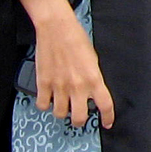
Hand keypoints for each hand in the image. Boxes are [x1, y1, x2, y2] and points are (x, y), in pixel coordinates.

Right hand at [32, 0, 113, 128]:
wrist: (57, 28)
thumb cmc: (76, 39)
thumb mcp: (93, 59)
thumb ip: (93, 78)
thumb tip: (92, 92)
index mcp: (94, 78)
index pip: (105, 105)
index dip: (107, 117)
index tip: (107, 122)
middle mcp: (77, 86)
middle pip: (79, 117)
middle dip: (80, 119)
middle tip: (79, 114)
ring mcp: (59, 86)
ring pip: (60, 114)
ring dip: (62, 111)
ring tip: (63, 102)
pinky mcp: (43, 84)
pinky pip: (43, 105)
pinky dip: (45, 104)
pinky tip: (49, 97)